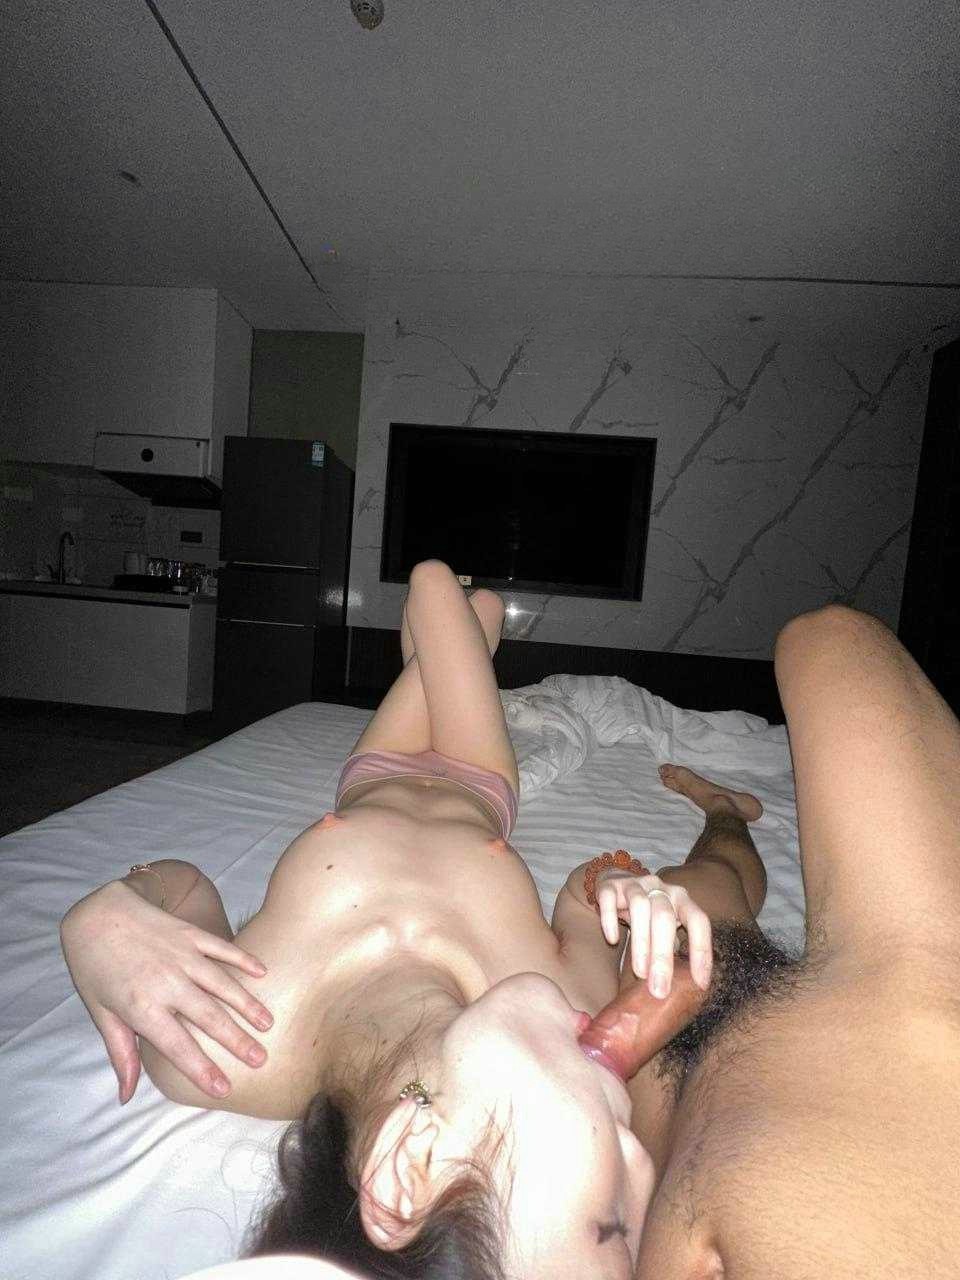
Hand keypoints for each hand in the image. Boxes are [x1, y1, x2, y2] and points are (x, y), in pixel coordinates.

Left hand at [60, 879, 272, 1102]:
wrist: (96, 915)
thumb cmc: (94, 968)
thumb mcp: (101, 1014)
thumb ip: (122, 1053)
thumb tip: (126, 1097)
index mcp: (142, 1007)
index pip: (178, 1046)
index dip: (201, 1069)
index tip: (223, 1088)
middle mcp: (167, 983)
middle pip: (209, 1017)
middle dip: (237, 1041)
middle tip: (260, 1059)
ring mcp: (182, 956)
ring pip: (222, 984)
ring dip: (247, 1005)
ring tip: (268, 1023)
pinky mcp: (190, 934)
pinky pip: (222, 948)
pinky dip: (243, 960)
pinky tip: (262, 973)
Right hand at [595, 868, 711, 996]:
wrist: (616, 882)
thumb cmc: (647, 914)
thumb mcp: (665, 927)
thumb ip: (673, 947)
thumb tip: (681, 989)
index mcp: (682, 900)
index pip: (699, 921)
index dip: (702, 951)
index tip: (700, 984)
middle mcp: (662, 888)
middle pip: (665, 918)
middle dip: (663, 956)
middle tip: (659, 989)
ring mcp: (636, 884)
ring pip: (640, 908)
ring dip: (640, 943)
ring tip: (639, 973)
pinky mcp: (610, 885)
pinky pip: (610, 899)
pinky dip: (610, 920)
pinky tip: (612, 940)